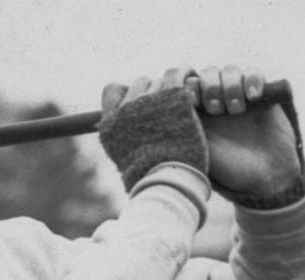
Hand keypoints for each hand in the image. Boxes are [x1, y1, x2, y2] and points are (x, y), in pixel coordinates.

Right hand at [98, 66, 208, 191]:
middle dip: (154, 91)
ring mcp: (149, 101)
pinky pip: (178, 75)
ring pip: (160, 80)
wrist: (168, 181)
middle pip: (140, 83)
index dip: (127, 92)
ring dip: (171, 86)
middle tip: (169, 103)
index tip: (140, 101)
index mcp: (111, 124)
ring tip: (184, 94)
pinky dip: (185, 74)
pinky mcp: (172, 97)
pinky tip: (193, 81)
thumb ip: (126, 139)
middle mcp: (126, 109)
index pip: (113, 90)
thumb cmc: (152, 178)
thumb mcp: (128, 160)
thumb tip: (130, 129)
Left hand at [190, 65, 304, 202]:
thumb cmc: (228, 170)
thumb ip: (185, 128)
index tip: (191, 102)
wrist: (266, 178)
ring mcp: (238, 96)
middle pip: (205, 74)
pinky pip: (254, 72)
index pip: (184, 85)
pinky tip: (253, 97)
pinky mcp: (261, 94)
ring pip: (228, 70)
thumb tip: (166, 107)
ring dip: (230, 85)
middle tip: (215, 110)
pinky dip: (252, 80)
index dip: (186, 86)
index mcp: (195, 113)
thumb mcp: (199, 152)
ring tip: (236, 109)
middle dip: (209, 87)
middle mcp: (215, 101)